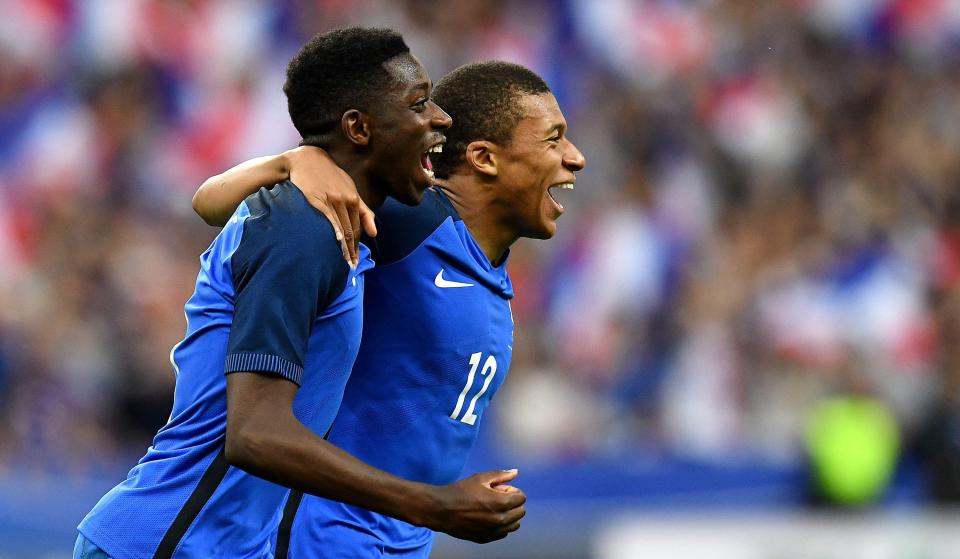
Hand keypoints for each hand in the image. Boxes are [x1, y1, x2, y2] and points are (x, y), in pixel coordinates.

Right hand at [285, 146, 377, 266]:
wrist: (306, 160)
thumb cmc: (329, 176)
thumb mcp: (350, 189)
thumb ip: (364, 210)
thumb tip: (374, 233)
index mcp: (354, 199)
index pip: (357, 229)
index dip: (357, 246)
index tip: (355, 261)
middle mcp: (346, 200)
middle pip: (351, 231)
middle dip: (352, 251)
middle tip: (351, 266)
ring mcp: (332, 200)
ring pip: (340, 228)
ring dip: (343, 247)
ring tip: (343, 262)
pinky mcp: (317, 199)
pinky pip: (327, 219)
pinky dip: (333, 231)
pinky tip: (335, 243)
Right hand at [421, 469, 526, 543]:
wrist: (441, 510)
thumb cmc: (460, 491)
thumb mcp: (480, 478)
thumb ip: (501, 475)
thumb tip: (515, 472)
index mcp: (501, 503)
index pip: (521, 498)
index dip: (512, 491)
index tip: (501, 489)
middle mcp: (500, 519)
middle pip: (520, 512)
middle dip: (513, 503)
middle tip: (497, 498)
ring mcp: (493, 531)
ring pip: (514, 525)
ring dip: (509, 515)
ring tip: (494, 508)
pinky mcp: (486, 539)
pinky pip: (503, 533)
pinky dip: (501, 525)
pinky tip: (488, 518)